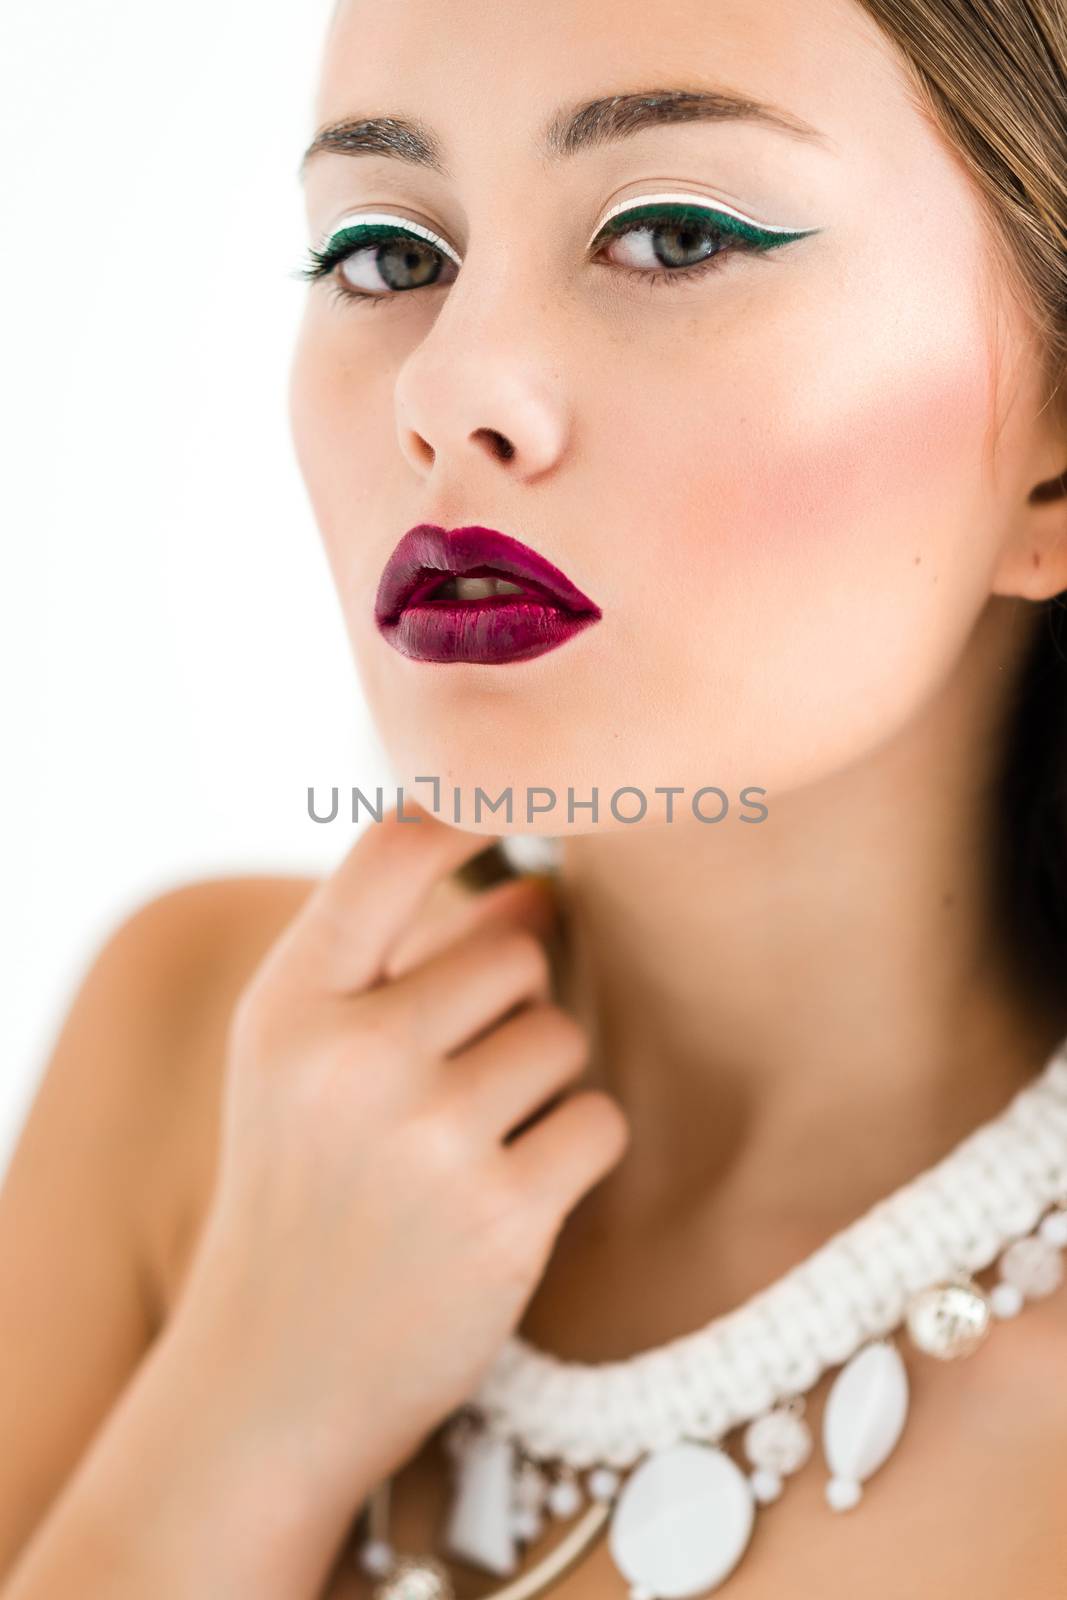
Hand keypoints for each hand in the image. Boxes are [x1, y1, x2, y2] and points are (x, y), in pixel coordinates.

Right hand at [170, 803, 629, 1519]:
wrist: (276, 1375)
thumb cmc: (303, 1191)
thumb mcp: (304, 1066)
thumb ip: (399, 966)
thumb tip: (541, 886)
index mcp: (287, 1007)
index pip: (390, 851)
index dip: (467, 812)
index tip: (520, 806)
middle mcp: (351, 1059)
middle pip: (514, 954)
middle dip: (516, 1003)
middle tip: (464, 1074)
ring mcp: (427, 1139)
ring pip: (563, 1038)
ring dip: (544, 1084)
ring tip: (472, 1145)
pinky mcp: (502, 1217)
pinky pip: (598, 1121)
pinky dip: (574, 1150)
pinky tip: (512, 1192)